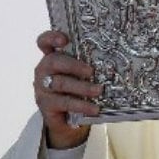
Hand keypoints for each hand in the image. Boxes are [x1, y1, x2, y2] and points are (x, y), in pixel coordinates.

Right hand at [34, 31, 102, 148]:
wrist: (67, 120)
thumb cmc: (76, 90)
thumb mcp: (80, 75)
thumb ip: (88, 66)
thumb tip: (115, 62)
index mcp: (52, 57)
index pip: (44, 42)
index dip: (52, 38)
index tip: (64, 39)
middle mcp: (44, 70)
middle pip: (54, 61)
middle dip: (74, 65)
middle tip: (91, 71)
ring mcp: (42, 88)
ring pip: (61, 83)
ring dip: (82, 87)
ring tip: (99, 90)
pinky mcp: (46, 104)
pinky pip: (65, 103)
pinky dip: (81, 105)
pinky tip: (94, 108)